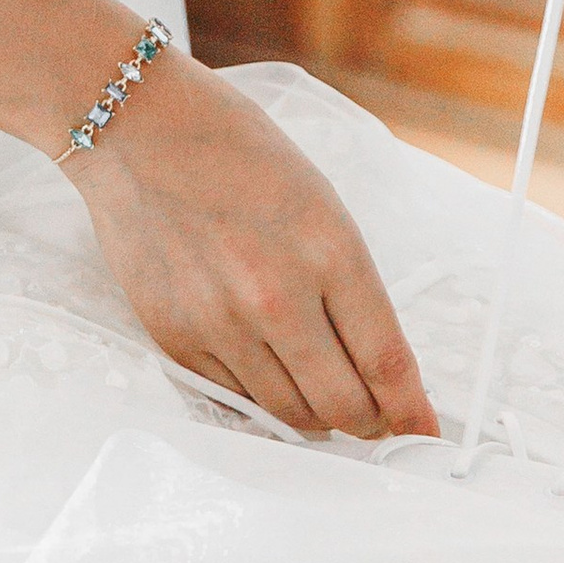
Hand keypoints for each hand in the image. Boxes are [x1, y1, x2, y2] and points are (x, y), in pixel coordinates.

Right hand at [66, 49, 439, 441]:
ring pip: (290, 414)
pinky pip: (236, 399)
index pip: (386, 361)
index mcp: (329, 250)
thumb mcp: (319, 204)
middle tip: (377, 422)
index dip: (412, 411)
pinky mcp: (176, 339)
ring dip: (317, 418)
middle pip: (344, 406)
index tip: (424, 432)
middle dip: (370, 424)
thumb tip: (373, 361)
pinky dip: (263, 399)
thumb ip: (348, 283)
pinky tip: (270, 377)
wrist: (139, 130)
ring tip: (324, 402)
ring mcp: (222, 323)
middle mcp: (277, 296)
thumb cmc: (238, 153)